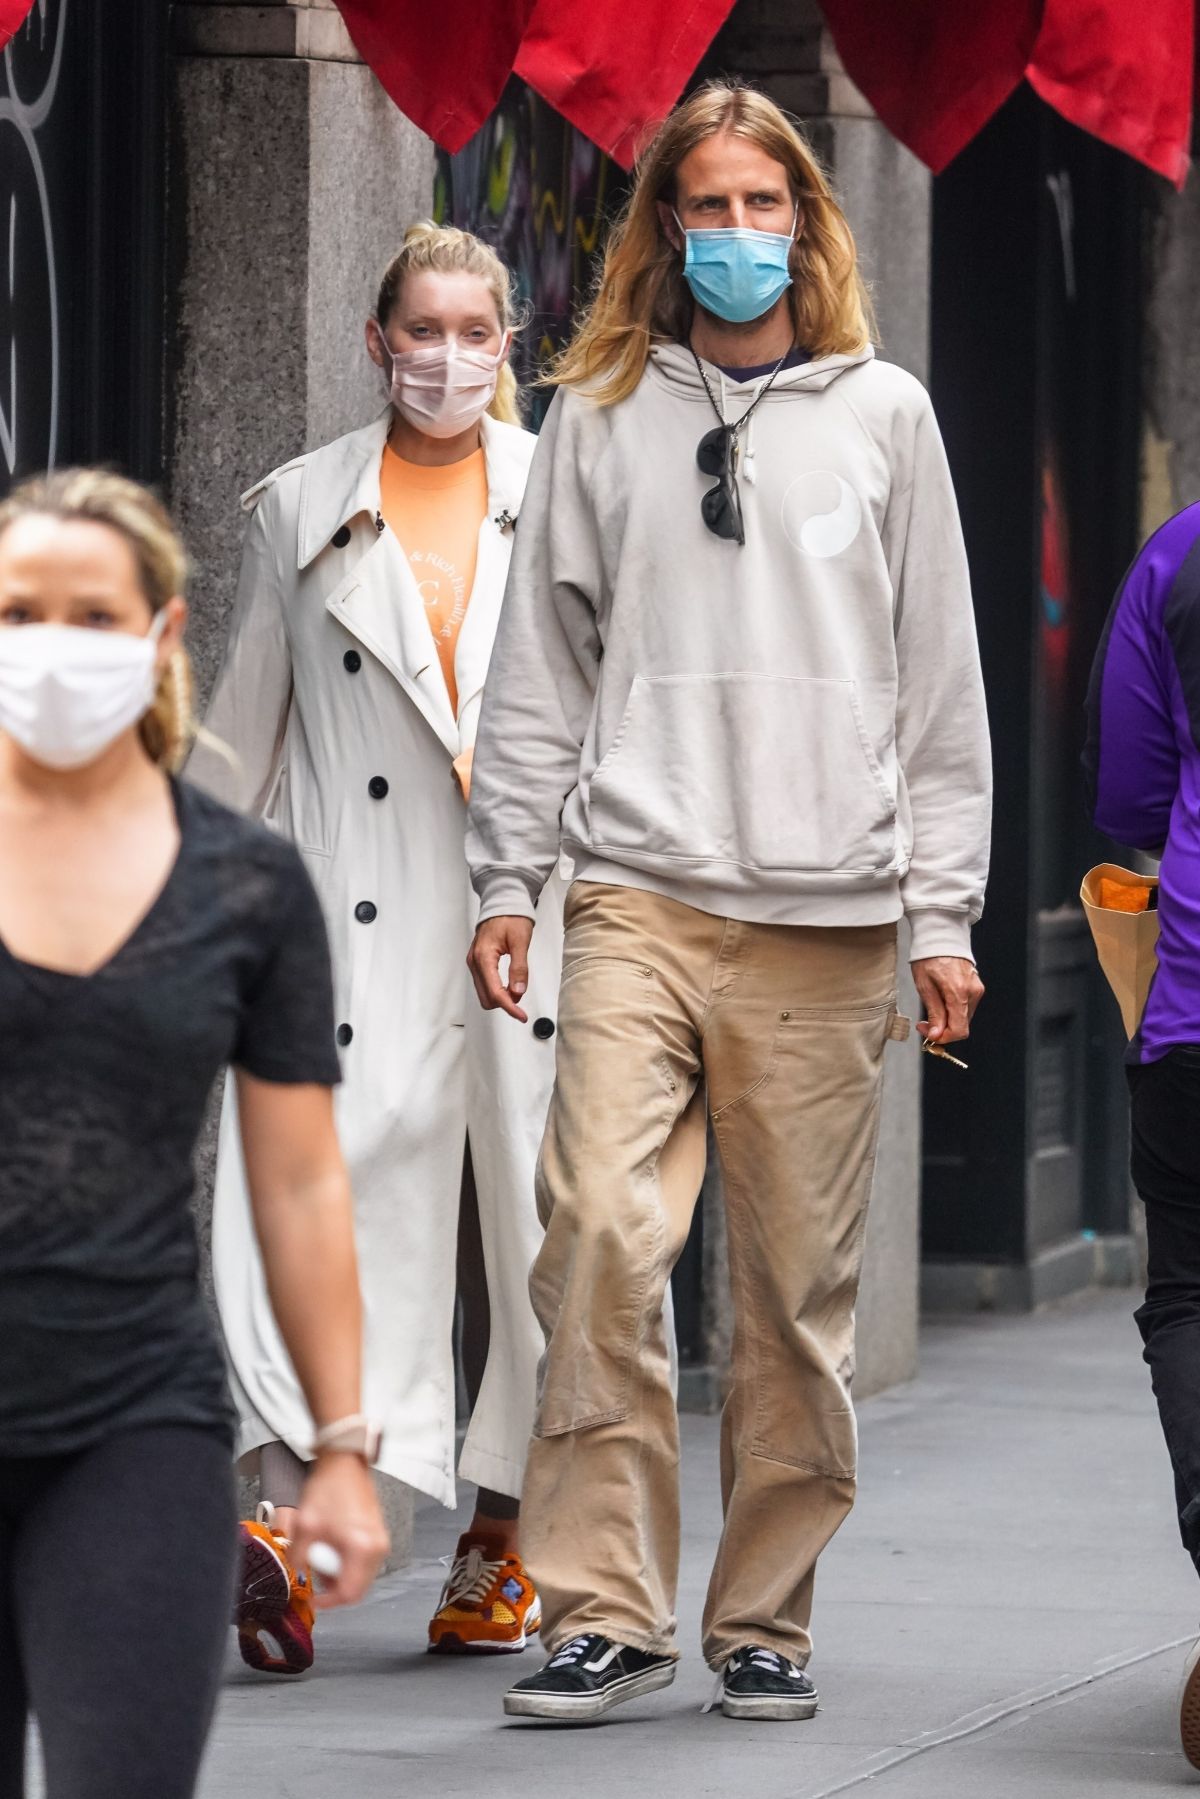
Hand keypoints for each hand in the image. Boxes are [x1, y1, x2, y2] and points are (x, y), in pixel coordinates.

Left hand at [290, 1452, 388, 1609]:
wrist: (344, 1462)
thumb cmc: (328, 1489)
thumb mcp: (305, 1526)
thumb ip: (299, 1558)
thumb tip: (297, 1575)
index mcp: (362, 1549)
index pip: (349, 1594)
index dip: (327, 1602)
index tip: (311, 1598)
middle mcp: (377, 1548)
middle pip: (357, 1588)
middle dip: (333, 1586)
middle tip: (314, 1570)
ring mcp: (380, 1541)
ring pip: (360, 1576)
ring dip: (339, 1574)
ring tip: (320, 1554)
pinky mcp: (378, 1535)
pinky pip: (363, 1562)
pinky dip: (347, 1562)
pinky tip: (331, 1546)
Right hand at [467, 916, 533, 1020]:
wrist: (502, 902)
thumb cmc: (511, 917)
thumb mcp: (520, 942)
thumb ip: (519, 968)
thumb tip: (518, 991)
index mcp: (483, 957)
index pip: (495, 992)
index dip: (509, 1007)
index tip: (521, 1015)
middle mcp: (475, 962)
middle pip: (486, 997)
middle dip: (504, 1004)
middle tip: (522, 1005)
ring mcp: (474, 963)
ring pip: (484, 993)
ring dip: (501, 998)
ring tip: (517, 992)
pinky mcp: (477, 962)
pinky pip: (484, 984)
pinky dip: (497, 990)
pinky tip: (509, 987)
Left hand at [912, 956, 984, 1046]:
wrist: (941, 936)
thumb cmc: (929, 956)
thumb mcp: (924, 986)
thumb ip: (934, 1012)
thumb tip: (936, 1034)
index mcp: (959, 992)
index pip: (959, 1030)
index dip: (943, 1038)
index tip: (929, 1033)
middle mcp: (972, 992)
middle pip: (962, 1024)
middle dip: (943, 1028)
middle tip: (925, 1022)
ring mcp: (977, 988)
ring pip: (964, 1016)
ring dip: (948, 1019)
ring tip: (932, 1006)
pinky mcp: (976, 986)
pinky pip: (966, 1006)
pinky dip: (953, 1009)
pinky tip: (941, 999)